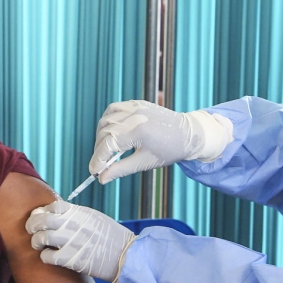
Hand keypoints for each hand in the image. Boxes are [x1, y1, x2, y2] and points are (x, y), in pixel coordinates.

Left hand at [26, 201, 135, 282]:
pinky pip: (48, 256)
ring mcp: (71, 242)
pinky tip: (49, 257)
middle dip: (32, 225)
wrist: (126, 255)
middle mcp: (73, 225)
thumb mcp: (95, 218)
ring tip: (38, 244)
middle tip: (32, 230)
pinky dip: (44, 256)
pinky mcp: (71, 259)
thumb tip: (59, 215)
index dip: (41, 212)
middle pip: (42, 220)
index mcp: (79, 213)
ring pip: (41, 238)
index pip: (52, 206)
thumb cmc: (112, 237)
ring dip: (36, 241)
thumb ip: (77, 215)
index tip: (40, 217)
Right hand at [90, 100, 233, 183]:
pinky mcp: (136, 104)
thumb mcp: (144, 163)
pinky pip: (114, 109)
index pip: (108, 145)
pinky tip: (111, 132)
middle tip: (100, 164)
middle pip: (104, 132)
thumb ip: (121, 170)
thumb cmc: (169, 150)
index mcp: (138, 131)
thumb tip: (102, 178)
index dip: (98, 159)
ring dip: (101, 135)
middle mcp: (134, 116)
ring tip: (106, 150)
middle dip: (99, 150)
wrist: (188, 134)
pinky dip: (108, 120)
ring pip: (106, 120)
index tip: (93, 170)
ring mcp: (135, 107)